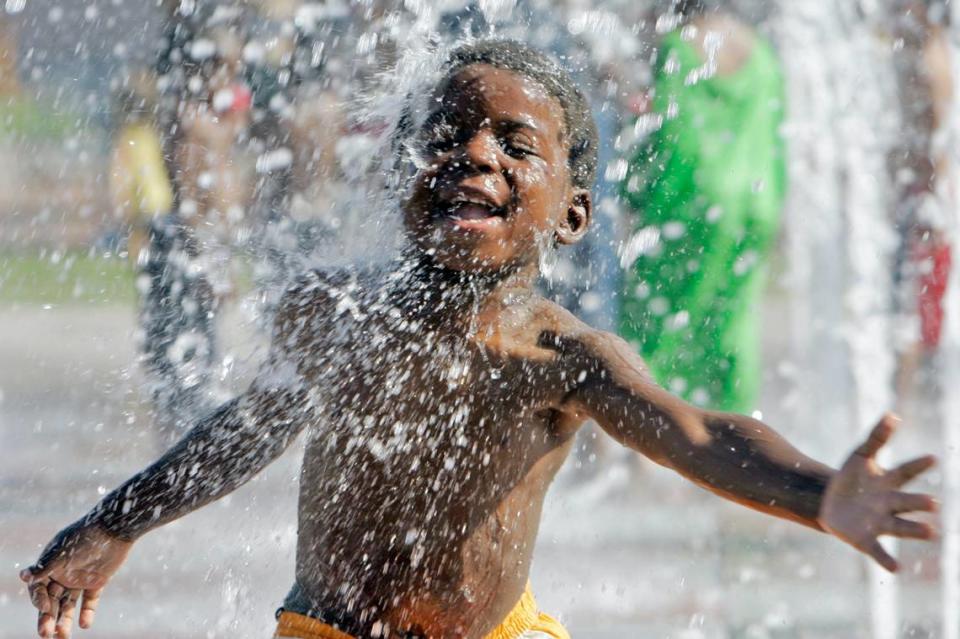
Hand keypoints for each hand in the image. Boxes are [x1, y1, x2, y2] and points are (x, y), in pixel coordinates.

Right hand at [19, 520, 132, 637]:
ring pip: (68, 605)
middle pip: (51, 602)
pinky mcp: (97, 582)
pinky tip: (85, 625)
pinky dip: (87, 613)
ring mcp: (80, 580)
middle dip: (48, 618)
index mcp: (50, 568)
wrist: (114, 529)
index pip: (38, 590)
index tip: (45, 607)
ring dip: (65, 620)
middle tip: (46, 634)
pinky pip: (90, 602)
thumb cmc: (84, 537)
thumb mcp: (62, 553)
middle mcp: (62, 576)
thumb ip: (44, 567)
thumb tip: (22, 576)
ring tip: (63, 636)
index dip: (39, 601)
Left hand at [819, 413, 938, 571]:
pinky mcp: (866, 540)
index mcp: (889, 483)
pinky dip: (886, 560)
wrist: (831, 502)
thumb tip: (892, 414)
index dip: (918, 465)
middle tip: (933, 503)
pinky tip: (895, 568)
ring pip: (902, 528)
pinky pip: (878, 551)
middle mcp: (890, 504)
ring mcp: (880, 523)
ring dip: (917, 530)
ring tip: (932, 532)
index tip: (933, 458)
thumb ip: (877, 438)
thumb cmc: (852, 478)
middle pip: (908, 503)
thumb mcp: (860, 456)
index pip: (906, 472)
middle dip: (920, 503)